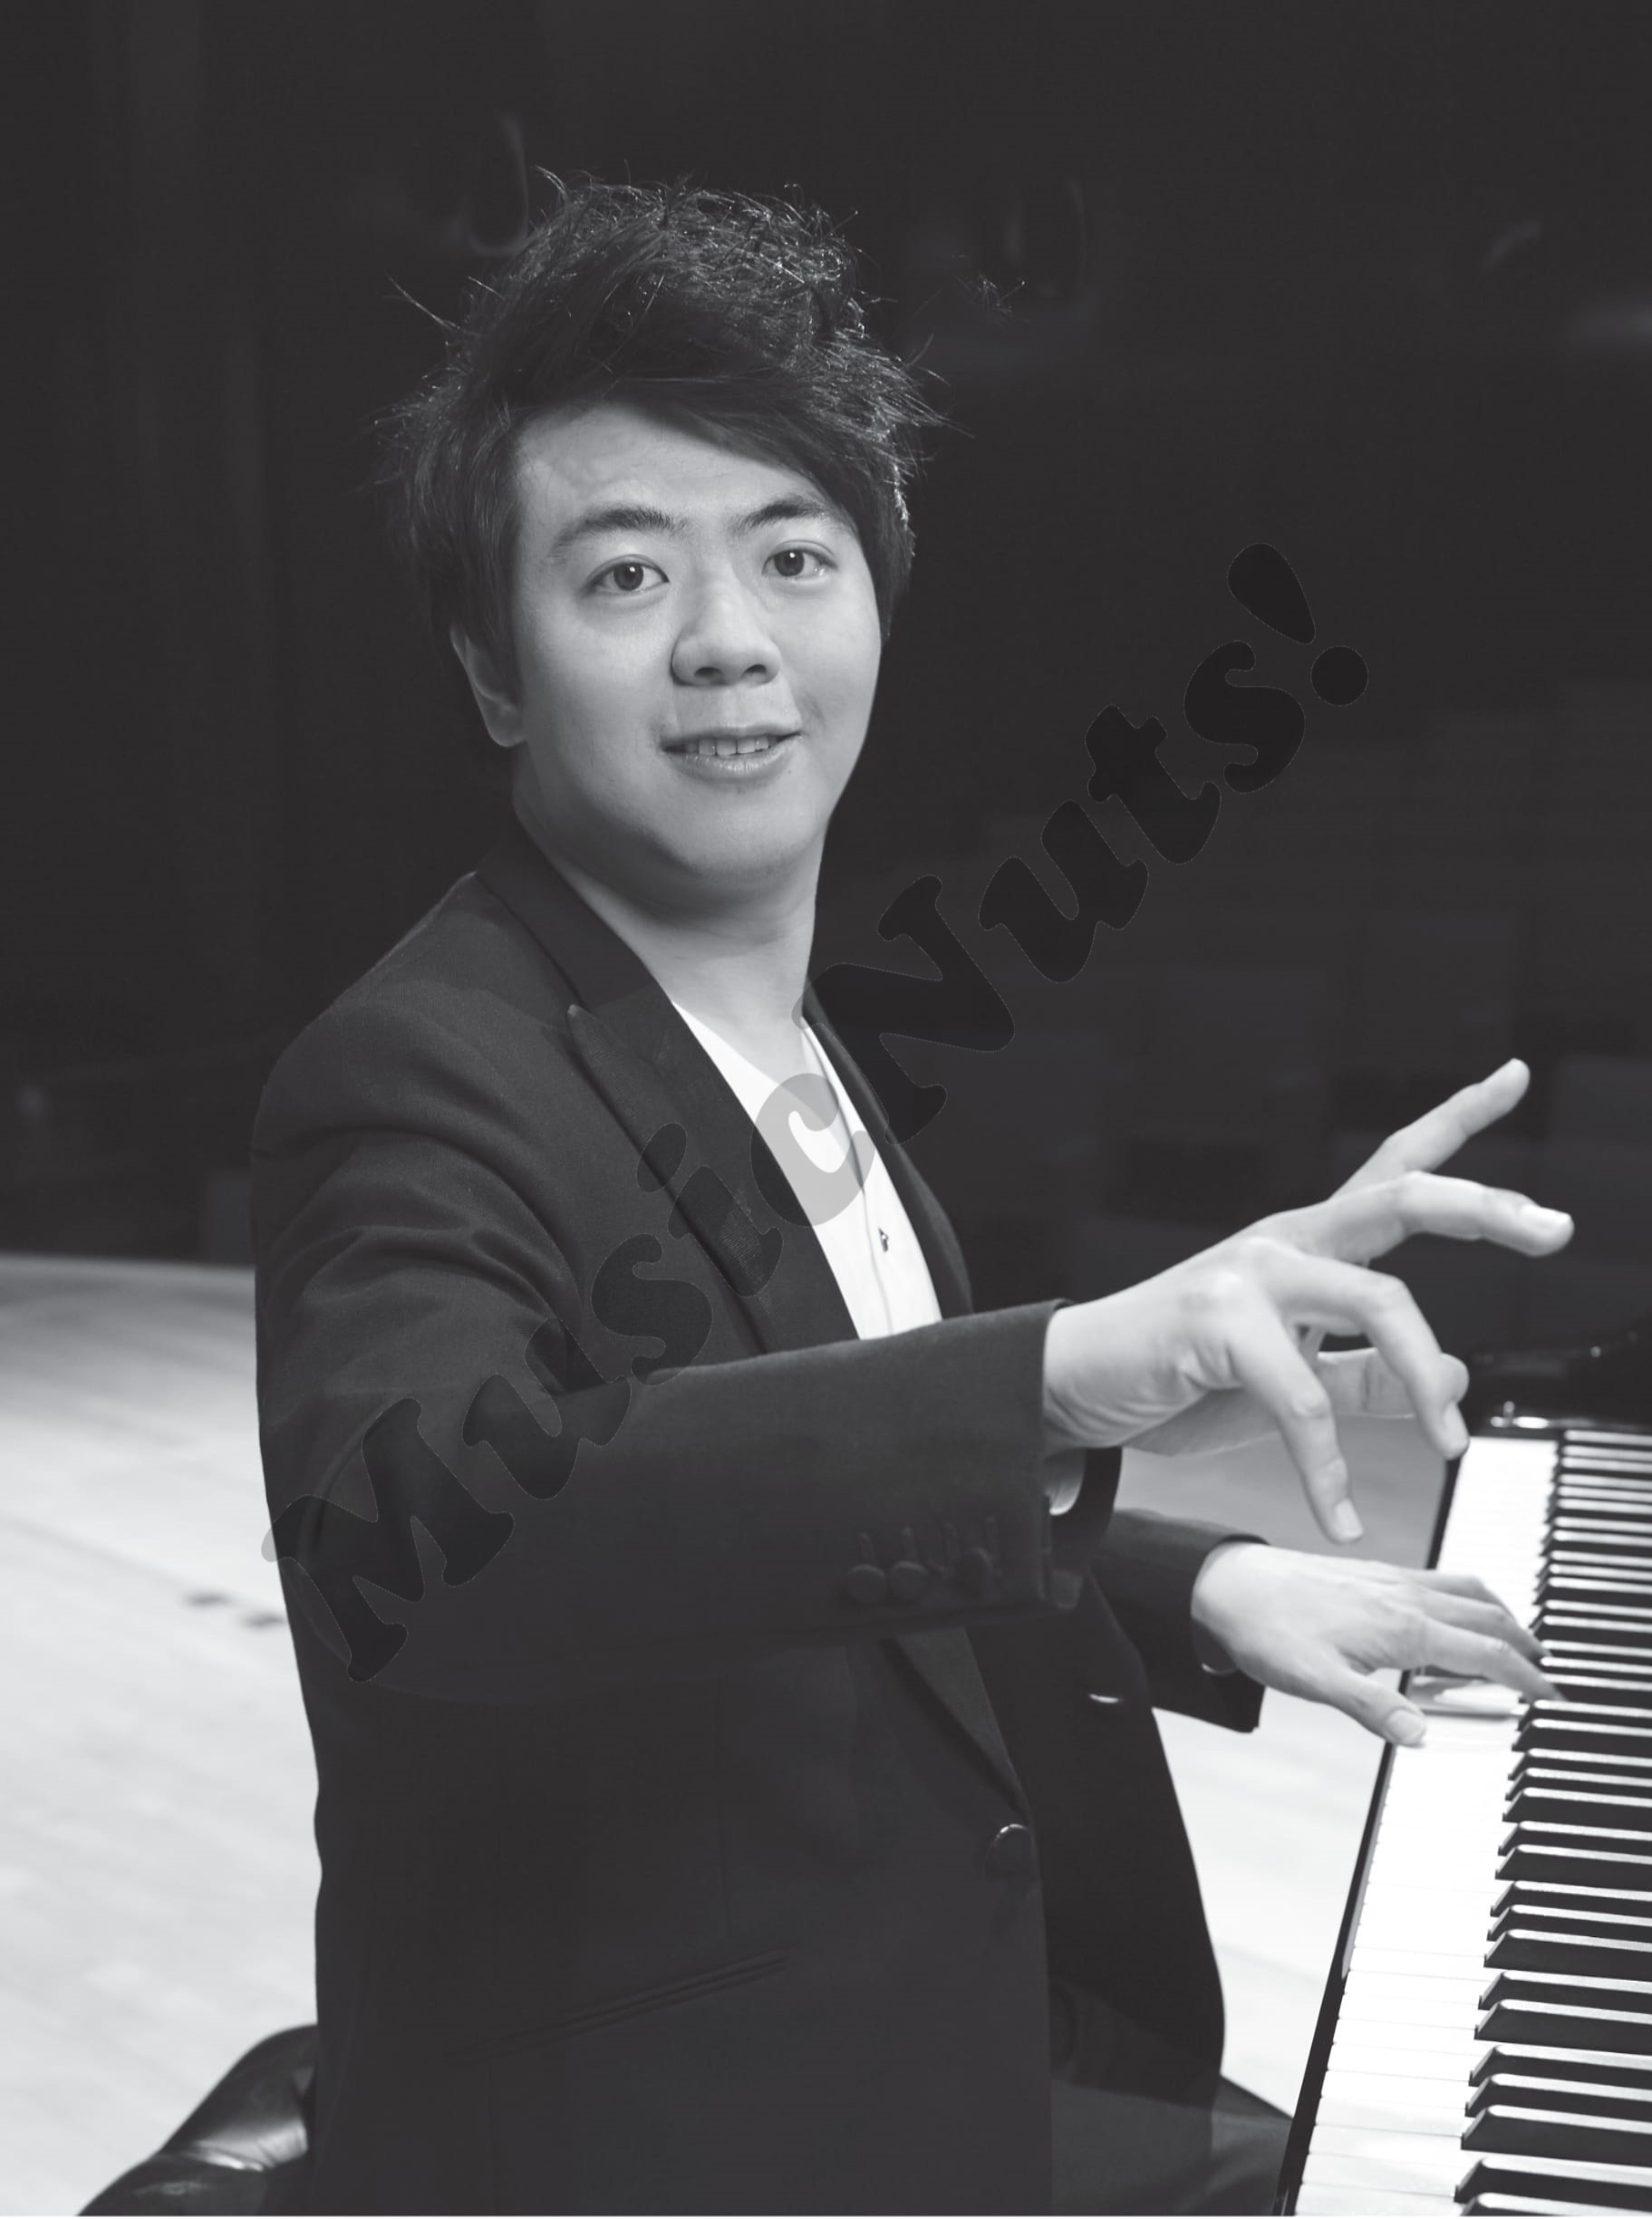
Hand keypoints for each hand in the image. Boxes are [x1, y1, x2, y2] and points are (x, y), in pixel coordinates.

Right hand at [1043, 1059, 1572, 1541]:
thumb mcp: (1292, 1384)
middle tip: (1554, 1229)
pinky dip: (1328, 1467)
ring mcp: (1250, 1272)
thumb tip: (1453, 1375)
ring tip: (1448, 1448)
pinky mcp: (1217, 1320)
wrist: (1071, 1387)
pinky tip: (1339, 1513)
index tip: (1512, 1074)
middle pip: (1403, 1198)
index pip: (1393, 1172)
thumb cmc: (1177, 1379)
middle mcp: (1286, 1242)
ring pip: (1380, 1303)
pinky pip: (1304, 1398)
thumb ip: (1368, 1377)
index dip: (1458, 1120)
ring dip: (1426, 1384)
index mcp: (1307, 1247)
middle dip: (1486, 1206)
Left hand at [1189, 1543, 1559, 1745]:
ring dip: (1500, 1617)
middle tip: (1545, 1674)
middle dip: (1525, 1644)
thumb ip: (1373, 1707)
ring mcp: (1390, 1580)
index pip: (1485, 1652)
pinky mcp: (1373, 1574)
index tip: (1552, 1697)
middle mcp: (1405, 1596)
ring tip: (1515, 1644)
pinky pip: (1439, 1580)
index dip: (1525, 1677)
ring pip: (1468, 1591)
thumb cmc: (1268, 1628)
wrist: (1227, 1584)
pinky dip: (1468, 1599)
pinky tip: (1454, 1618)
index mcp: (1402, 1625)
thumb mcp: (1317, 1681)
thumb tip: (1419, 1735)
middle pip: (1488, 1616)